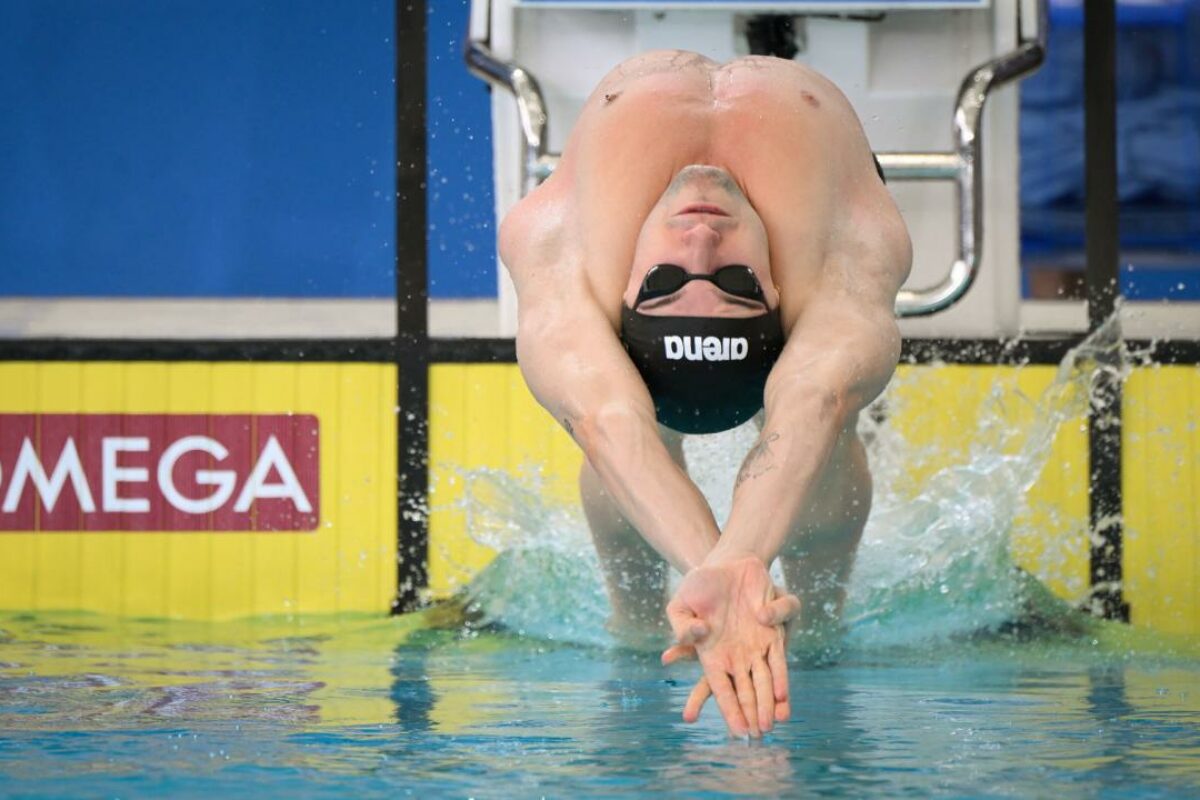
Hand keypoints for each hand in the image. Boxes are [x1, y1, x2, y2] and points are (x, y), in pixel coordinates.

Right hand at [662, 556, 798, 736]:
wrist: (729, 566)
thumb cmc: (700, 586)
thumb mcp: (680, 605)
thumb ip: (682, 625)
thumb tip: (701, 635)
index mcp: (710, 655)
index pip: (720, 689)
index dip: (730, 710)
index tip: (738, 731)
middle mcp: (734, 656)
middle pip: (744, 693)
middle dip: (751, 714)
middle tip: (758, 735)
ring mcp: (755, 647)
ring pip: (764, 683)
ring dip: (769, 703)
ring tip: (776, 722)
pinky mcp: (773, 634)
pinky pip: (778, 661)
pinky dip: (781, 679)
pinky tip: (783, 695)